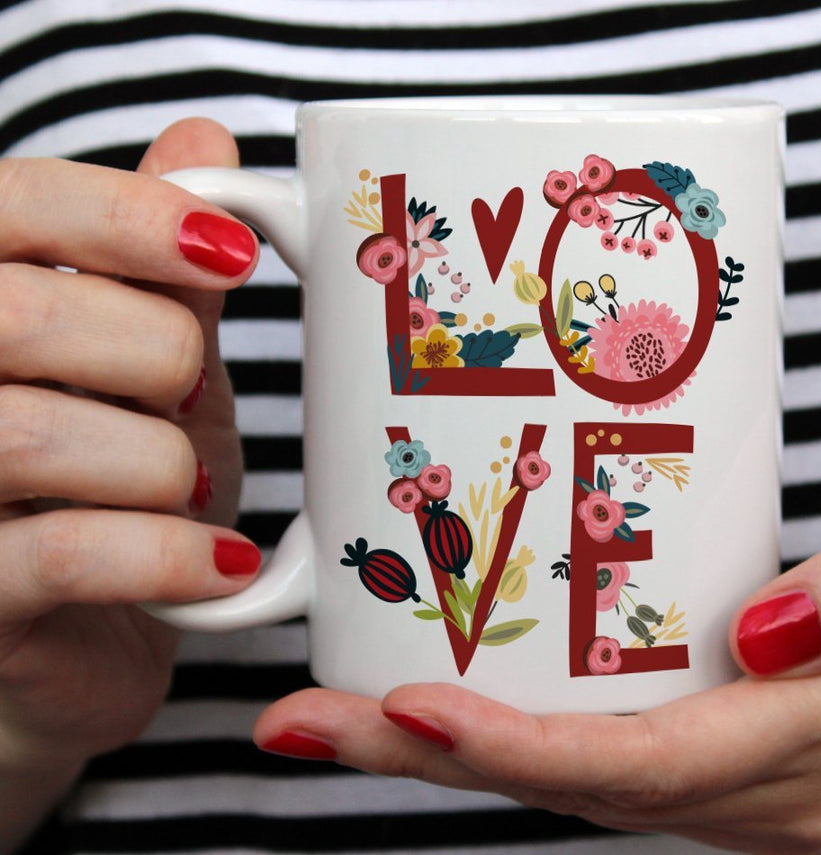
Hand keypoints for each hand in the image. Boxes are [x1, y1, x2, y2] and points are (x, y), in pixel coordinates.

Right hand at [0, 119, 260, 848]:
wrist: (84, 640)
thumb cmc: (114, 486)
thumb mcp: (149, 366)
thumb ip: (162, 267)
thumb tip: (207, 139)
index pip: (8, 203)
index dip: (126, 214)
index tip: (234, 254)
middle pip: (26, 314)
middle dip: (157, 355)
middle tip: (188, 400)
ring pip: (31, 435)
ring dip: (160, 464)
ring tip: (189, 488)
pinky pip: (66, 554)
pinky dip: (170, 554)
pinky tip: (220, 566)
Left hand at [253, 422, 820, 852]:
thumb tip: (769, 637)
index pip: (645, 765)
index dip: (521, 748)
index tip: (407, 707)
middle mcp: (783, 786)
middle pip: (588, 788)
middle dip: (440, 759)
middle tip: (307, 722)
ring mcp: (767, 781)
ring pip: (592, 786)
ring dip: (463, 755)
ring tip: (345, 714)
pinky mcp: (755, 752)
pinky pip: (622, 762)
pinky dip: (526, 741)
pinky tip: (459, 703)